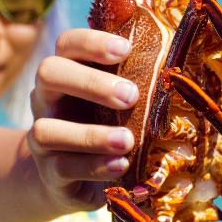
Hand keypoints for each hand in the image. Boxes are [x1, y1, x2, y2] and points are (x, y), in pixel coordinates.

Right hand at [27, 28, 139, 211]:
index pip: (67, 44)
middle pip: (48, 73)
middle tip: (131, 96)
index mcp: (66, 72)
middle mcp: (46, 99)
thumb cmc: (107, 125)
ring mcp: (41, 138)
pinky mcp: (49, 173)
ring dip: (90, 135)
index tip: (126, 49)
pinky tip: (121, 164)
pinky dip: (94, 166)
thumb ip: (136, 78)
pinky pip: (63, 167)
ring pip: (45, 129)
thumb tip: (180, 55)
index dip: (92, 42)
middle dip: (91, 82)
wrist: (74, 179)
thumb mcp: (117, 101)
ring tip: (127, 140)